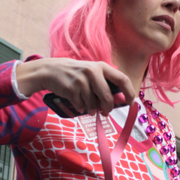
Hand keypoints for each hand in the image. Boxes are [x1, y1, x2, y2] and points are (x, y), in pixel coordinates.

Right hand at [15, 58, 134, 115]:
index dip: (129, 92)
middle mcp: (93, 72)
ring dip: (92, 110)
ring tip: (88, 107)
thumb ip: (104, 82)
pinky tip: (77, 102)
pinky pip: (81, 105)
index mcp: (101, 66)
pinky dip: (80, 107)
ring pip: (93, 104)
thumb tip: (118, 100)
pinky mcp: (72, 89)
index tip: (130, 102)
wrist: (50, 71)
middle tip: (106, 112)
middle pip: (108, 97)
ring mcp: (81, 80)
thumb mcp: (91, 72)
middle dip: (108, 108)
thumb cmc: (74, 73)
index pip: (122, 79)